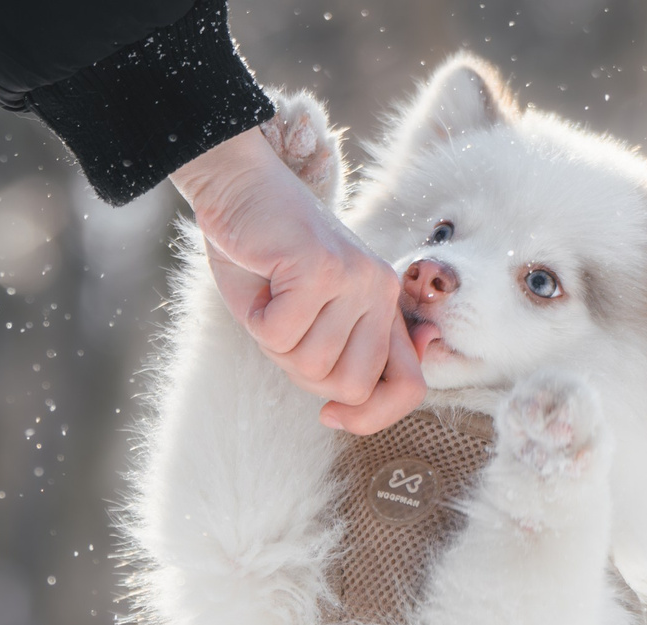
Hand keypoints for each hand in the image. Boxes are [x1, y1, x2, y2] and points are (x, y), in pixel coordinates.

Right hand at [172, 129, 424, 433]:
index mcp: (383, 305)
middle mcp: (380, 290)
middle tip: (284, 326)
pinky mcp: (322, 267)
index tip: (329, 415)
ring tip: (272, 297)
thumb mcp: (307, 317)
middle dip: (304, 373)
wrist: (237, 185)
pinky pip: (279, 336)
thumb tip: (363, 398)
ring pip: (311, 365)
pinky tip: (260, 281)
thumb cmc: (264, 257)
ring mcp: (356, 277)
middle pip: (351, 386)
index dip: (371, 418)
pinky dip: (255, 320)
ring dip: (274, 343)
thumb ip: (340, 354)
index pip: (409, 388)